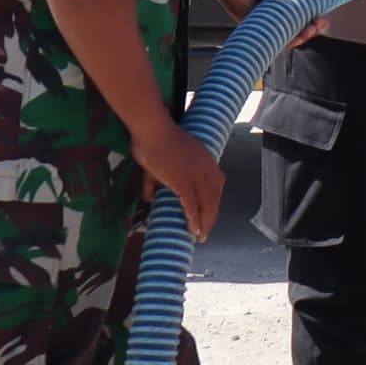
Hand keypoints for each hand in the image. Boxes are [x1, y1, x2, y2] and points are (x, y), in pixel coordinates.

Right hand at [133, 112, 226, 240]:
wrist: (151, 129)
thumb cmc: (152, 140)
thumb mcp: (159, 161)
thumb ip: (154, 181)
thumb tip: (148, 197)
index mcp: (205, 159)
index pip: (217, 184)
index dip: (214, 201)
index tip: (209, 213)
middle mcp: (205, 167)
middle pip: (213, 196)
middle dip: (211, 216)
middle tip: (206, 230)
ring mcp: (195, 173)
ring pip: (206, 203)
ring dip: (205, 221)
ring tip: (201, 235)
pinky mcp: (183, 180)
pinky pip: (191, 203)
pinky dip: (194, 218)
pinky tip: (193, 229)